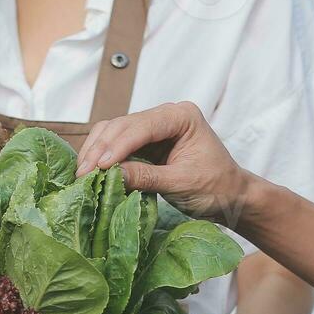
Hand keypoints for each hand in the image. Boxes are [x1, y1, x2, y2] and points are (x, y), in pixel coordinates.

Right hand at [76, 102, 252, 224]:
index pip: (141, 126)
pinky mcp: (145, 144)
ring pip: (114, 132)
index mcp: (181, 116)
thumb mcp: (181, 184)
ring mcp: (154, 128)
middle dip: (101, 150)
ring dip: (96, 152)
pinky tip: (91, 172)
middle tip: (82, 174)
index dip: (117, 146)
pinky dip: (103, 158)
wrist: (230, 197)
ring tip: (82, 174)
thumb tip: (111, 175)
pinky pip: (117, 146)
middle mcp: (165, 116)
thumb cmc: (216, 188)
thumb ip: (147, 177)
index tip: (99, 166)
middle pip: (122, 125)